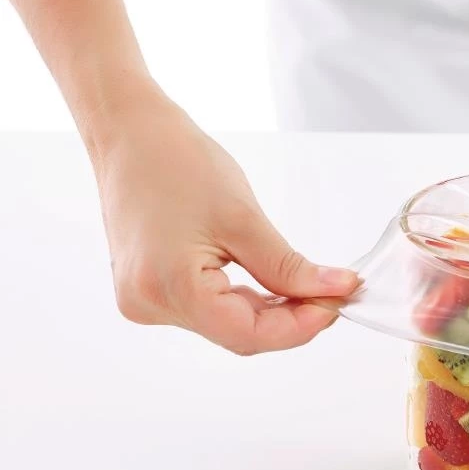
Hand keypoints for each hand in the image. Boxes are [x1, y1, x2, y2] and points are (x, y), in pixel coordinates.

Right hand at [93, 94, 358, 354]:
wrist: (130, 134)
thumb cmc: (176, 162)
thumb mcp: (244, 219)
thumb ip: (289, 267)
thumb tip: (335, 291)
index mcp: (170, 288)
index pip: (249, 335)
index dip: (300, 327)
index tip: (337, 304)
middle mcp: (150, 304)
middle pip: (238, 334)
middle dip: (290, 320)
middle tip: (332, 293)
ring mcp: (146, 300)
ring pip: (226, 325)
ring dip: (270, 312)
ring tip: (308, 287)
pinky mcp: (151, 289)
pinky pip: (209, 310)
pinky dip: (244, 301)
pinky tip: (272, 286)